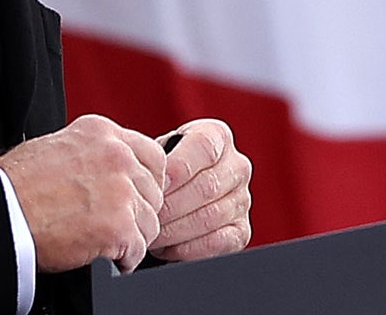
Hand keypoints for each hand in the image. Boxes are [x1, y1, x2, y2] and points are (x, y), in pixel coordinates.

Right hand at [0, 114, 168, 273]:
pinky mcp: (118, 225)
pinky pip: (139, 250)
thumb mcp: (58, 147)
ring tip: (105, 241)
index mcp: (103, 133)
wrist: (0, 211)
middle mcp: (117, 156)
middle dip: (138, 212)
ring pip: (150, 222)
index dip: (146, 183)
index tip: (136, 198)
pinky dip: (124, 260)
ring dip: (131, 237)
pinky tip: (105, 256)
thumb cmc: (16, 185)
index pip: (152, 156)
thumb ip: (93, 153)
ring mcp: (121, 190)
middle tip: (115, 224)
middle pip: (154, 191)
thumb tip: (113, 170)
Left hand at [147, 119, 253, 261]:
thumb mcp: (158, 153)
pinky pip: (218, 243)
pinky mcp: (241, 231)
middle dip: (170, 205)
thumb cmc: (162, 172)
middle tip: (145, 216)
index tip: (156, 185)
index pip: (204, 148)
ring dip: (175, 230)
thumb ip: (154, 158)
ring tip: (150, 233)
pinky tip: (167, 247)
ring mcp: (242, 200)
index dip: (177, 168)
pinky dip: (188, 248)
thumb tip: (142, 174)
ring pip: (211, 217)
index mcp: (218, 136)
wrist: (174, 194)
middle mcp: (237, 166)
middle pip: (207, 186)